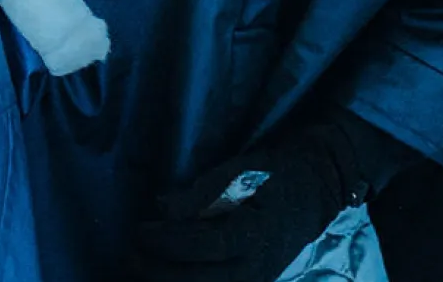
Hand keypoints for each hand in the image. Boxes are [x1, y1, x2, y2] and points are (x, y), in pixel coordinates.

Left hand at [130, 110, 417, 281]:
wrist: (315, 190)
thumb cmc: (273, 174)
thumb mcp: (240, 172)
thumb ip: (203, 192)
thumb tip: (164, 208)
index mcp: (258, 233)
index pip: (206, 246)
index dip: (169, 243)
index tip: (140, 230)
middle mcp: (259, 265)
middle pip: (202, 280)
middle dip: (159, 271)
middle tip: (128, 254)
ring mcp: (256, 279)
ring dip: (168, 281)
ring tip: (136, 268)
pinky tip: (158, 276)